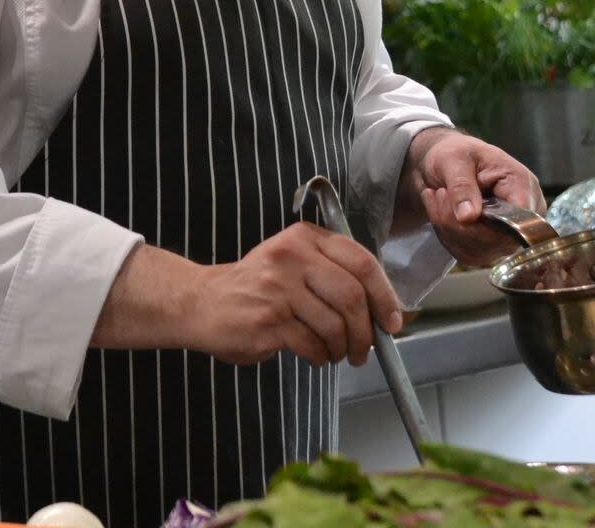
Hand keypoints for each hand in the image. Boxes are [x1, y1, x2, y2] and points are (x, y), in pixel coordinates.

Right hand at [187, 222, 402, 368]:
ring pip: (335, 325)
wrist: (202, 301)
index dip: (385, 295)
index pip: (361, 262)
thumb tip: (380, 310)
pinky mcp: (268, 319)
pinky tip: (313, 355)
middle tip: (365, 350)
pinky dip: (320, 356)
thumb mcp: (293, 262)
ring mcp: (278, 287)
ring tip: (334, 354)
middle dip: (366, 332)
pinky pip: (312, 344)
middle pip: (352, 296)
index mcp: (304, 237)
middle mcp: (292, 256)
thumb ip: (331, 273)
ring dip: (342, 348)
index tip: (392, 320)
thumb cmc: (257, 286)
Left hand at [400, 128, 544, 266]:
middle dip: (457, 221)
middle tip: (439, 194)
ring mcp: (507, 234)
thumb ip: (462, 185)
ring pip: (479, 250)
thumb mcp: (453, 159)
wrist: (440, 165)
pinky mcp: (490, 247)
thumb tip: (470, 217)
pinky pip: (467, 255)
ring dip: (448, 227)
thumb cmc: (454, 154)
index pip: (522, 221)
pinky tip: (442, 212)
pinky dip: (446, 235)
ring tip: (439, 197)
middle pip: (496, 240)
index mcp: (523, 186)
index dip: (489, 222)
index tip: (460, 207)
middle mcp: (522, 215)